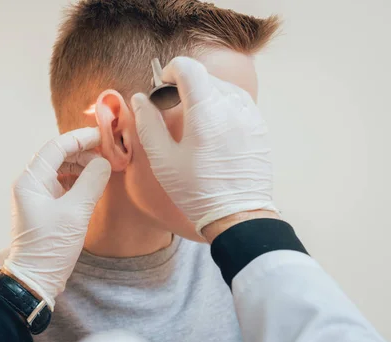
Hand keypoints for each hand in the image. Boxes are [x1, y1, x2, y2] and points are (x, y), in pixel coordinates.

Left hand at [3, 127, 110, 309]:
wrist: (36, 278)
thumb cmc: (51, 246)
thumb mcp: (76, 212)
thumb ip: (92, 182)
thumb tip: (104, 162)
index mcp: (31, 180)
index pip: (56, 146)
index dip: (81, 138)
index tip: (103, 135)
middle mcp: (30, 183)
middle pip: (58, 155)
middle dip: (83, 151)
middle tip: (108, 153)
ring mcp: (36, 195)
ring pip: (61, 168)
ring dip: (82, 165)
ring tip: (103, 168)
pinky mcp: (45, 206)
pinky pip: (62, 183)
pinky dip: (78, 179)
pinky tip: (93, 183)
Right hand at [131, 57, 277, 236]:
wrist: (236, 215)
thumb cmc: (196, 190)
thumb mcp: (163, 159)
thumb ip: (148, 123)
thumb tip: (140, 99)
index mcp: (206, 111)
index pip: (188, 67)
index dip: (170, 71)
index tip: (162, 86)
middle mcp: (233, 106)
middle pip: (205, 76)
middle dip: (185, 84)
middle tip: (173, 107)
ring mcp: (250, 116)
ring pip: (223, 87)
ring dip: (204, 94)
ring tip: (194, 120)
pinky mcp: (260, 127)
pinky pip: (238, 103)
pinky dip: (222, 106)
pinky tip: (213, 129)